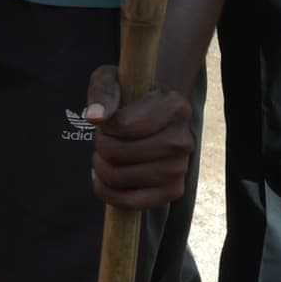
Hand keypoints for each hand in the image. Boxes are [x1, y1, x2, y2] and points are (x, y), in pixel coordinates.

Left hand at [83, 71, 197, 211]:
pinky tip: (104, 181)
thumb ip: (103, 90)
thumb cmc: (128, 94)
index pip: (124, 126)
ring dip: (102, 169)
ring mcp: (182, 167)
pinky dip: (111, 195)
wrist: (153, 115)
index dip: (105, 127)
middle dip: (100, 147)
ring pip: (123, 178)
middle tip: (101, 141)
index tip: (106, 122)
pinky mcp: (175, 190)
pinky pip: (134, 203)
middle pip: (120, 154)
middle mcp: (184, 138)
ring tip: (103, 157)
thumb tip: (97, 117)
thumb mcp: (111, 78)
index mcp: (175, 106)